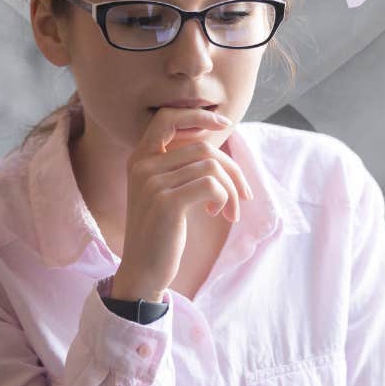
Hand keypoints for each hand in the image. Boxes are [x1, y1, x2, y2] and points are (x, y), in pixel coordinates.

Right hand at [111, 107, 251, 301]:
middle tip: (244, 195)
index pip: (167, 117)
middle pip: (204, 148)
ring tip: (230, 212)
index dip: (198, 115)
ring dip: (231, 191)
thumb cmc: (160, 232)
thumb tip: (221, 153)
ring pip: (212, 167)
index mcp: (140, 158)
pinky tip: (215, 214)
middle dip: (232, 170)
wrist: (143, 270)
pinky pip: (212, 185)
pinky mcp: (166, 202)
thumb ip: (181, 168)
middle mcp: (142, 165)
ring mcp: (152, 182)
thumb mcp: (164, 193)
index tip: (225, 124)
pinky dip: (224, 199)